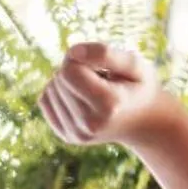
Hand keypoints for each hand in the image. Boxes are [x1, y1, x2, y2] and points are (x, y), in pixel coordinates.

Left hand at [38, 42, 182, 149]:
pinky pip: (44, 102)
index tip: (98, 64)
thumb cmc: (138, 87)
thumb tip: (72, 52)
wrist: (143, 122)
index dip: (80, 59)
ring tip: (91, 89)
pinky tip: (79, 97)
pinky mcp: (67, 136)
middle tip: (98, 78)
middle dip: (74, 70)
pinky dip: (58, 93)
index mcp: (109, 105)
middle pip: (58, 80)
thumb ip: (105, 53)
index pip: (68, 71)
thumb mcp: (134, 64)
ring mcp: (77, 134)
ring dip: (66, 82)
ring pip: (49, 90)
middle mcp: (90, 124)